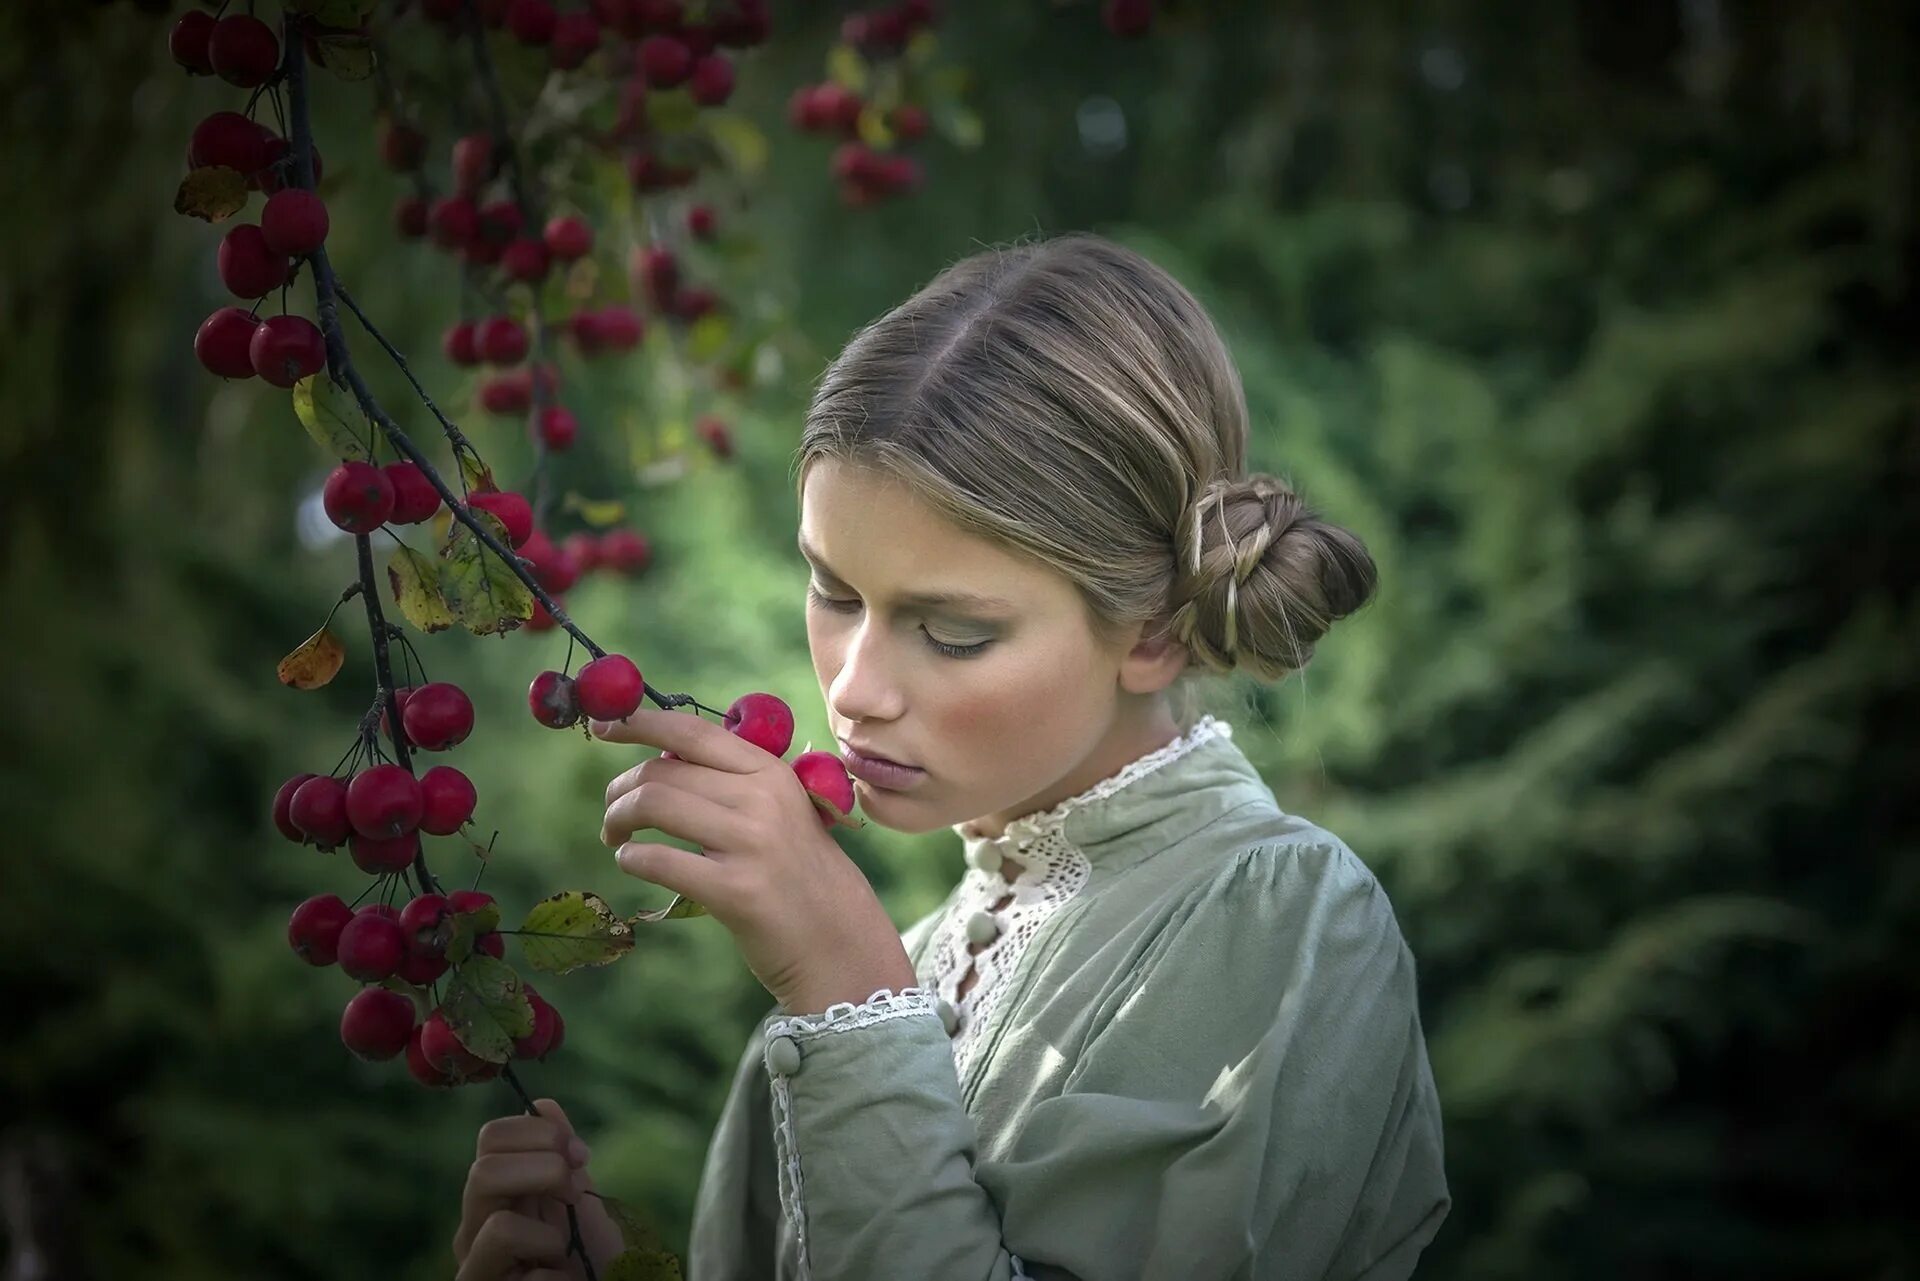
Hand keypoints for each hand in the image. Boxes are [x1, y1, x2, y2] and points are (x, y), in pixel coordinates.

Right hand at [452, 1098, 624, 1280]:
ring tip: (560, 1253)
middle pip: (483, 1172)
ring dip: (549, 1237)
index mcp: (491, 1196)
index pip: (491, 1138)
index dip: (539, 1133)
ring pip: (499, 1228)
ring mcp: (474, 1270)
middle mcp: (472, 1232)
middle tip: (573, 1195)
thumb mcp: (578, 1195)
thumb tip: (543, 1105)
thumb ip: (559, 1153)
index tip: (579, 1155)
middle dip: (545, 1172)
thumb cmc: (587, 1254)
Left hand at [595, 706, 918, 1013]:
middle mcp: (762, 798)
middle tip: (612, 814)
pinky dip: (631, 858)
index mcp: (770, 772)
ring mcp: (750, 843)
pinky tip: (632, 863)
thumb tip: (659, 757)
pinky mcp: (735, 891)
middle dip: (619, 791)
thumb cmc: (798, 874)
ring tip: (614, 839)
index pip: (693, 731)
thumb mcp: (780, 811)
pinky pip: (657, 860)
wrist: (839, 940)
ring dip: (616, 820)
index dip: (640, 722)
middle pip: (661, 772)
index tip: (605, 726)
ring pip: (652, 805)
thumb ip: (732, 782)